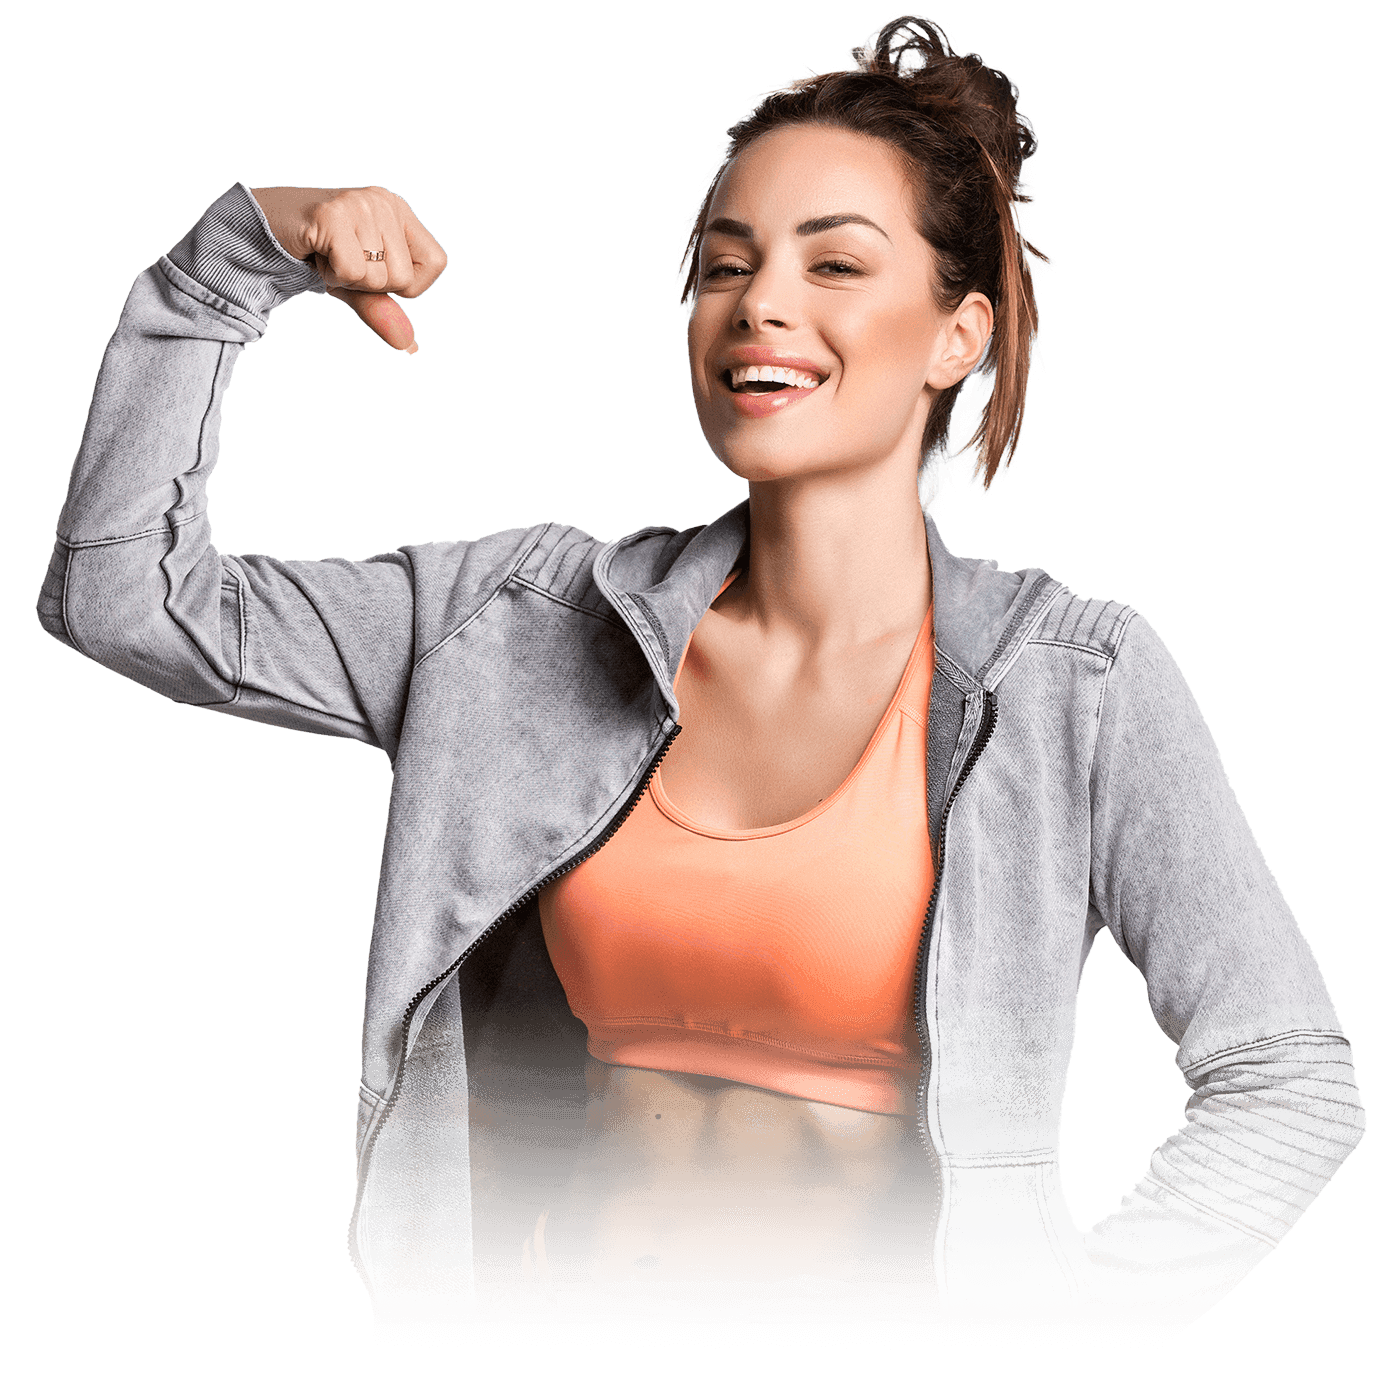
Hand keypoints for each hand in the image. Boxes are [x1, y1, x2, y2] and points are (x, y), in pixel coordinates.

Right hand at [249, 185, 447, 352]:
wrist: (264, 231)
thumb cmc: (320, 255)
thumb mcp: (359, 285)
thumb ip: (384, 309)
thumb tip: (409, 345)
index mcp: (400, 211)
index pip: (436, 263)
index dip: (408, 284)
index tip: (374, 271)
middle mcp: (384, 202)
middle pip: (403, 277)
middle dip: (369, 284)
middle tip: (342, 260)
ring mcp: (360, 204)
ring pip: (377, 277)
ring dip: (346, 279)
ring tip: (328, 255)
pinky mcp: (334, 213)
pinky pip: (352, 272)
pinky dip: (331, 276)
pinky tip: (317, 254)